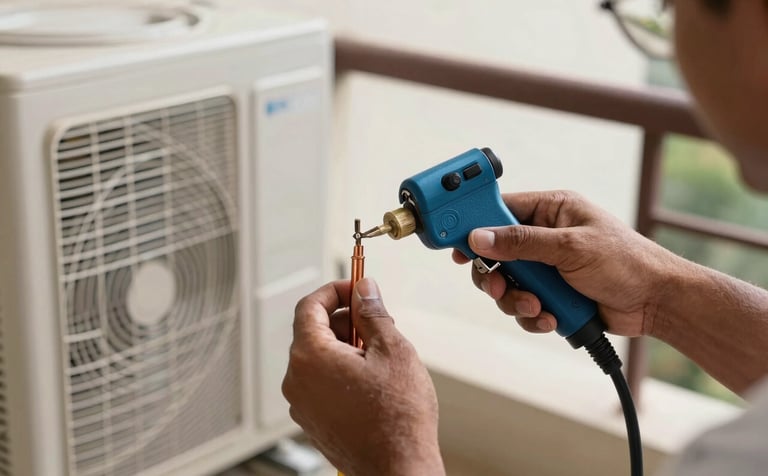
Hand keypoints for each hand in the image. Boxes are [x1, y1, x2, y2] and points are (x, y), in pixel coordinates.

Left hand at [282, 278, 444, 475]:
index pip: (309, 306)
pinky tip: (372, 379)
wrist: (398, 468)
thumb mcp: (393, 350)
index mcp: (310, 357)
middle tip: (377, 321)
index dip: (334, 290)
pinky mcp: (313, 420)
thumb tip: (365, 290)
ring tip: (381, 356)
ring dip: (346, 346)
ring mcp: (302, 403)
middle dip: (346, 320)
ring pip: (319, 358)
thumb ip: (373, 313)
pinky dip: (341, 370)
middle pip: (314, 331)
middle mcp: (297, 380)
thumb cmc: (398, 417)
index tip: (355, 288)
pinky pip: (321, 382)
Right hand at [452, 190, 686, 337]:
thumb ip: (521, 242)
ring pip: (505, 284)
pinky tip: (551, 317)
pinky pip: (522, 306)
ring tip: (538, 306)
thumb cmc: (626, 262)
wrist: (656, 303)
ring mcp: (546, 268)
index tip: (455, 240)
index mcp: (551, 210)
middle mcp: (544, 237)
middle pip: (494, 253)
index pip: (499, 209)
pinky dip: (532, 315)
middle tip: (497, 286)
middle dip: (495, 275)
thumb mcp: (570, 248)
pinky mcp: (550, 294)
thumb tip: (480, 237)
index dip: (475, 224)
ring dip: (516, 300)